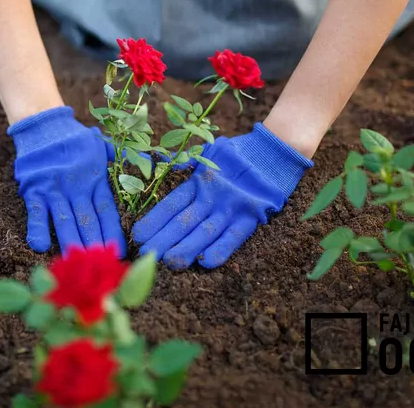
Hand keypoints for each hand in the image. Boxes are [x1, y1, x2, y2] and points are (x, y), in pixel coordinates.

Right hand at [8, 107, 125, 255]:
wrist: (44, 124)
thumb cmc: (76, 139)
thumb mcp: (102, 146)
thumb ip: (122, 157)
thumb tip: (150, 159)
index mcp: (95, 180)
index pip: (107, 210)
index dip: (113, 231)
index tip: (120, 251)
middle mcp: (76, 187)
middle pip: (87, 220)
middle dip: (95, 243)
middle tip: (102, 265)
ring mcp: (54, 189)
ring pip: (64, 219)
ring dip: (71, 240)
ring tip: (78, 260)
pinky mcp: (34, 189)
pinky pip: (36, 211)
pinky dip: (37, 227)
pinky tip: (41, 246)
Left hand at [132, 123, 312, 268]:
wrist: (275, 150)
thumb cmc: (237, 154)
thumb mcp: (208, 154)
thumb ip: (186, 164)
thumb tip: (157, 163)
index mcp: (200, 182)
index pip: (172, 204)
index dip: (155, 219)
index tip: (138, 234)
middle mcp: (213, 195)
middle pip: (185, 221)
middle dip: (164, 239)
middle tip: (147, 255)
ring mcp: (232, 206)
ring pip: (205, 231)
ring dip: (187, 248)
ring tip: (170, 262)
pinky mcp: (251, 215)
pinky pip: (235, 235)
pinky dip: (221, 248)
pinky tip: (205, 262)